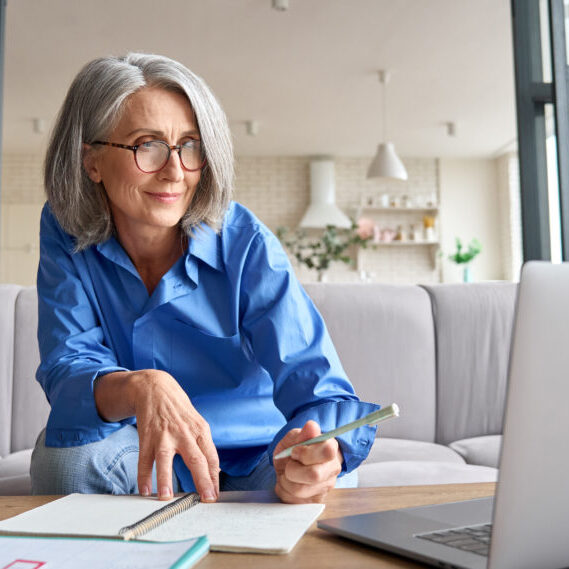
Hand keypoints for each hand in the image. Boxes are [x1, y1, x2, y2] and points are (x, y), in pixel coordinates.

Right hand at [94, 369, 218, 501]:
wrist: (156, 388)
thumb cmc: (179, 410)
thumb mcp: (197, 423)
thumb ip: (204, 446)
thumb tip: (215, 470)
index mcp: (200, 430)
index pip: (211, 457)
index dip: (214, 477)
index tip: (215, 495)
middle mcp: (184, 433)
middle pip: (196, 459)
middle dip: (202, 480)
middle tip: (206, 499)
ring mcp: (164, 435)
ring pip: (165, 459)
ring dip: (165, 479)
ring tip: (166, 498)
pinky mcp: (147, 436)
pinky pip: (145, 459)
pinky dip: (144, 475)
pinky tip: (145, 490)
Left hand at [273, 420, 342, 503]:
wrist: (290, 465)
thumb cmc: (294, 449)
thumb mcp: (294, 438)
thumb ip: (302, 434)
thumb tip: (312, 426)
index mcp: (330, 449)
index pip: (327, 451)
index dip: (306, 452)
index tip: (294, 451)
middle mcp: (332, 469)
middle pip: (314, 474)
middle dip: (293, 469)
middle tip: (289, 464)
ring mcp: (325, 487)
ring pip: (300, 490)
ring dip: (285, 481)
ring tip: (287, 474)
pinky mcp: (314, 502)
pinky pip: (294, 501)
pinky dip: (284, 491)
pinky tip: (288, 483)